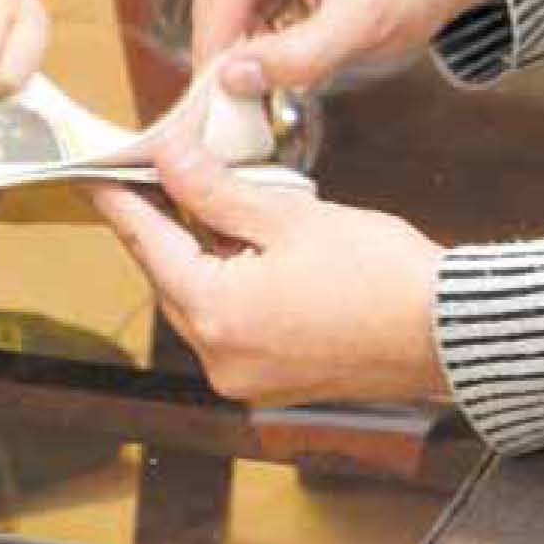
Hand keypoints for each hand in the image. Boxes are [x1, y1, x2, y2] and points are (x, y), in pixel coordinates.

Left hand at [88, 127, 446, 406]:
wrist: (447, 332)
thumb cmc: (380, 273)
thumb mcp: (290, 215)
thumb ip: (218, 191)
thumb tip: (170, 160)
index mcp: (216, 313)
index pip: (147, 244)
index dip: (120, 202)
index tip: (95, 175)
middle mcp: (221, 357)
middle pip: (171, 278)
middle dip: (165, 227)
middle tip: (161, 176)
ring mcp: (247, 378)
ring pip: (201, 304)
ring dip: (202, 258)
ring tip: (215, 206)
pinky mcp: (276, 383)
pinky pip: (232, 327)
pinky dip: (232, 289)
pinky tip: (251, 254)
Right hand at [191, 0, 499, 97]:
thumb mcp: (366, 22)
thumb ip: (301, 54)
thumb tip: (233, 80)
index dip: (218, 46)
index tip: (214, 103)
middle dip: (223, 55)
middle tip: (227, 117)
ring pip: (223, 7)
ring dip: (233, 57)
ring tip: (247, 106)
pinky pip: (237, 10)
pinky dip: (247, 48)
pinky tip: (262, 80)